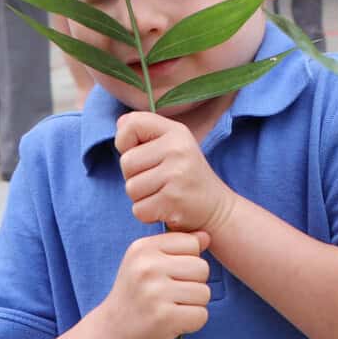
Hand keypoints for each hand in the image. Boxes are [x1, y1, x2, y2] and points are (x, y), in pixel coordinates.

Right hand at [103, 230, 210, 338]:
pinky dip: (192, 323)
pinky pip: (201, 315)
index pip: (191, 243)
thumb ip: (177, 246)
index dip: (188, 261)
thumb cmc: (135, 294)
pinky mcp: (164, 318)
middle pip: (202, 268)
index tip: (170, 274)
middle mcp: (147, 267)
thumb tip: (206, 236)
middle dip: (194, 284)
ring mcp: (155, 292)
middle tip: (170, 295)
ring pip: (204, 293)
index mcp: (143, 248)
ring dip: (193, 305)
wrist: (111, 332)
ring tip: (170, 308)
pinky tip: (172, 322)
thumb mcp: (147, 262)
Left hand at [115, 111, 235, 233]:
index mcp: (176, 131)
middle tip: (157, 181)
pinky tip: (165, 208)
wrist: (218, 209)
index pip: (131, 124)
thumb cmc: (187, 176)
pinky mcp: (173, 200)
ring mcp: (176, 174)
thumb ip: (146, 132)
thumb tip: (120, 124)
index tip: (140, 154)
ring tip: (162, 194)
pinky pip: (139, 209)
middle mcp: (178, 149)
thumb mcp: (174, 145)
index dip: (124, 141)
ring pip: (131, 188)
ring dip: (141, 197)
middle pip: (126, 162)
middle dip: (134, 177)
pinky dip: (148, 214)